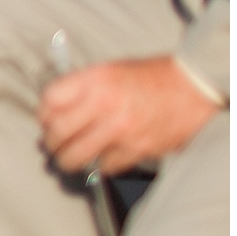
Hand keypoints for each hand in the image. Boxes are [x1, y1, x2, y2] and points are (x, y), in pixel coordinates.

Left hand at [39, 55, 219, 175]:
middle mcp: (104, 104)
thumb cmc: (152, 77)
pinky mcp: (138, 149)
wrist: (193, 87)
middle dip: (50, 141)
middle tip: (52, 144)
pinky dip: (100, 166)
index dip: (43, 113)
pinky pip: (105, 166)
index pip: (50, 100)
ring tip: (67, 159)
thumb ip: (83, 87)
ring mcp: (120, 129)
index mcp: (95, 80)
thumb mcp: (110, 70)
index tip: (45, 120)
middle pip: (57, 131)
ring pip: (76, 155)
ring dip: (67, 160)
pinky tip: (101, 159)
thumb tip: (57, 108)